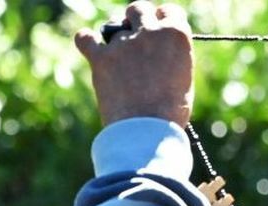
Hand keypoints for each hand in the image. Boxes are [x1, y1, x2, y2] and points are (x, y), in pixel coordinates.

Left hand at [74, 3, 194, 127]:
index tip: (156, 31)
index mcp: (175, 34)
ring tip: (116, 56)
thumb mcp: (182, 78)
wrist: (146, 131)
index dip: (160, 20)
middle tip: (133, 38)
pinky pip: (86, 39)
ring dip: (113, 37)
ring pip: (113, 25)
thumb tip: (160, 53)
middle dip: (135, 19)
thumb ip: (171, 56)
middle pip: (138, 8)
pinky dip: (85, 40)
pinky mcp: (102, 59)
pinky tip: (87, 45)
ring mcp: (124, 44)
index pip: (168, 11)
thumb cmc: (169, 112)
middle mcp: (150, 32)